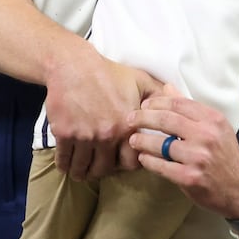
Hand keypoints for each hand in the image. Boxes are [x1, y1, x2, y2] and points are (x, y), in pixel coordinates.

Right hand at [46, 43, 163, 179]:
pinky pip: (64, 159)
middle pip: (105, 169)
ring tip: (80, 173)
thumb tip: (173, 108)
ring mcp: (85, 136)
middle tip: (98, 168)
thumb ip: (157, 98)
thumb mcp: (140, 81)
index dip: (126, 163)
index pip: (132, 162)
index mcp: (128, 126)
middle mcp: (107, 135)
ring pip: (84, 168)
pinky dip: (65, 165)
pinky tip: (66, 166)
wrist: (73, 65)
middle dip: (102, 170)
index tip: (120, 161)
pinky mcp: (64, 134)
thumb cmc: (108, 72)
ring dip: (82, 173)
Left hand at [129, 94, 238, 220]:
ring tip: (133, 140)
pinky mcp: (190, 177)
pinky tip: (143, 158)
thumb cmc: (225, 156)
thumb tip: (167, 88)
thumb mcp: (215, 127)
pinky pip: (161, 166)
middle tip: (130, 119)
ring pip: (161, 144)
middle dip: (143, 118)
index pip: (178, 103)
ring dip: (142, 141)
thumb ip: (190, 108)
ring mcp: (198, 157)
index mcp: (213, 119)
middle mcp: (206, 136)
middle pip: (166, 120)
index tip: (144, 105)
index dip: (157, 102)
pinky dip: (149, 161)